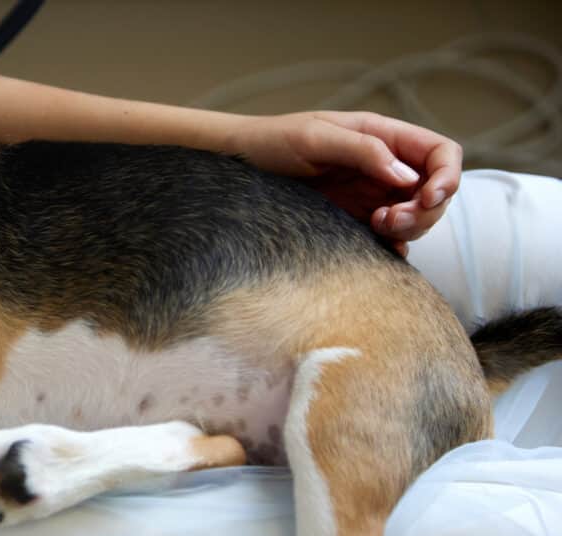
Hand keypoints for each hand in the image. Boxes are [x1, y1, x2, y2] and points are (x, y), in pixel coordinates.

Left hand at [225, 111, 462, 254]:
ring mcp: (372, 195)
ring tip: (375, 228)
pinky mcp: (355, 220)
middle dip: (424, 211)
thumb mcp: (315, 139)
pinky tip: (376, 246)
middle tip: (388, 221)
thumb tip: (406, 176)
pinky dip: (393, 245)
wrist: (239, 165)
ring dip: (409, 229)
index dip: (448, 177)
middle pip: (435, 192)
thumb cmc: (274, 143)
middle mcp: (384, 167)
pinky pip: (390, 237)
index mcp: (383, 137)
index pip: (441, 154)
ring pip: (416, 217)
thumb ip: (362, 150)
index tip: (427, 198)